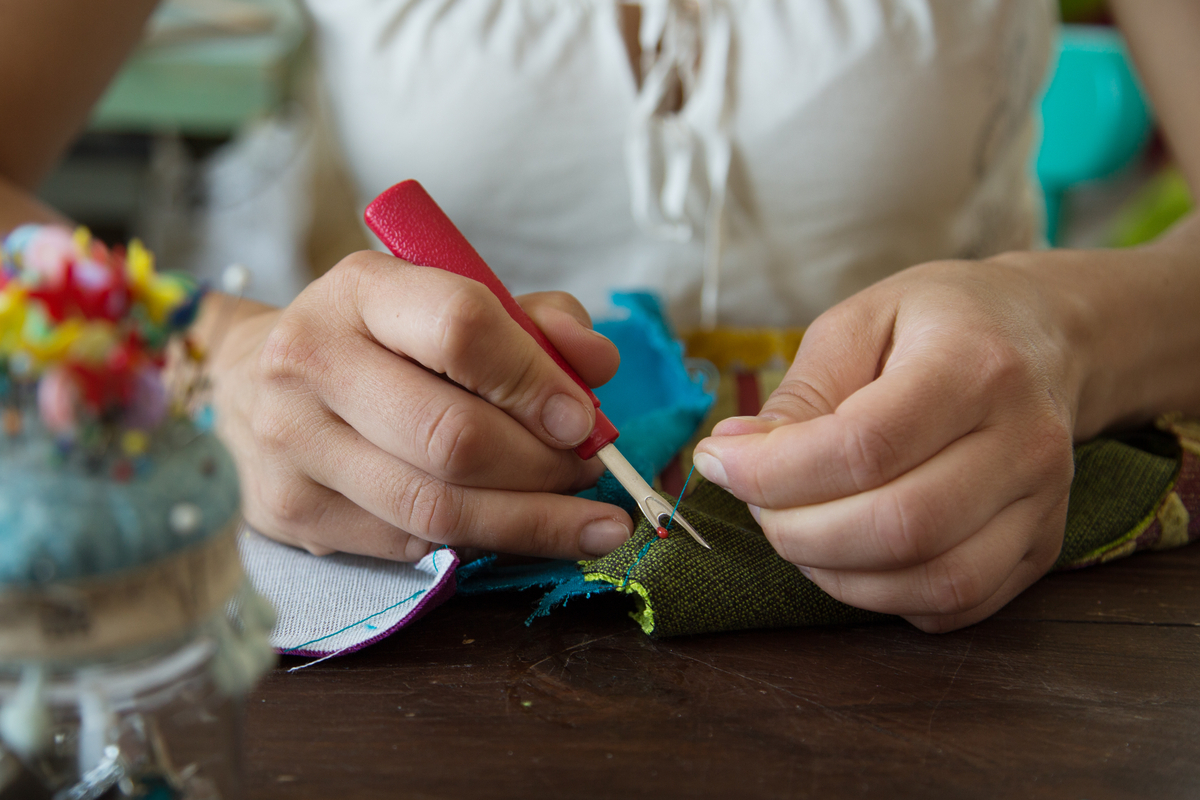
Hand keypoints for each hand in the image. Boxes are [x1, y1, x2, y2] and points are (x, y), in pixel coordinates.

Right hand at [209, 251, 632, 560]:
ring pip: (436, 510)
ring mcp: (292, 445)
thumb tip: (598, 364)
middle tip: (585, 473)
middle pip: (453, 438)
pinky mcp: (291, 513)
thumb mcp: (452, 303)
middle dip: (542, 468)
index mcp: (360, 290)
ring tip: (583, 521)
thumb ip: (536, 324)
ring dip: (529, 522)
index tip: (583, 420)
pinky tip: (509, 528)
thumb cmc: (380, 342)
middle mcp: (311, 361)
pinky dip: (477, 542)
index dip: (535, 382)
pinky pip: (410, 545)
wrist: (255, 385)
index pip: (461, 329)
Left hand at [693, 257, 1081, 631]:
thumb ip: (797, 397)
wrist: (1045, 335)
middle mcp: (1025, 441)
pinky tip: (848, 555)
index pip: (864, 447)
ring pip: (933, 580)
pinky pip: (955, 605)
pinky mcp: (1042, 548)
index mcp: (975, 365)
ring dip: (834, 573)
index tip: (720, 461)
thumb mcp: (856, 324)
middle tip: (757, 501)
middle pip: (899, 525)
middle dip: (797, 530)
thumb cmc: (937, 323)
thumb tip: (734, 457)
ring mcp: (1044, 503)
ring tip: (796, 528)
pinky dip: (883, 597)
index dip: (774, 471)